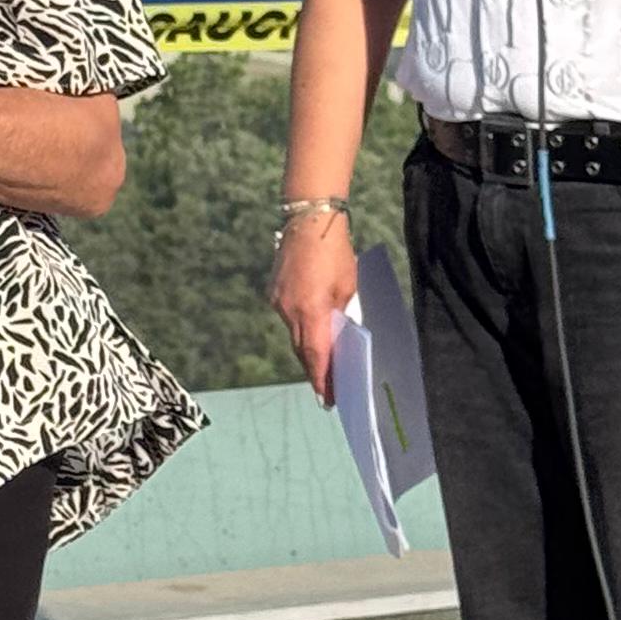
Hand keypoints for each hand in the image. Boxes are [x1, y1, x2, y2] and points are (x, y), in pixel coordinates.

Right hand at [270, 205, 359, 403]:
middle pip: (302, 349)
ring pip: (294, 334)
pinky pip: (288, 317)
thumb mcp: (347, 287)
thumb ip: (339, 313)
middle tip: (327, 389)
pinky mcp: (273, 292)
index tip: (327, 398)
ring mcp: (278, 302)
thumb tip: (336, 333)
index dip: (322, 379)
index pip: (316, 355)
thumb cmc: (335, 253)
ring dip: (308, 348)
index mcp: (311, 311)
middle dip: (315, 370)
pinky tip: (310, 329)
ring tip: (322, 362)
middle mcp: (289, 310)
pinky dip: (300, 327)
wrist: (309, 221)